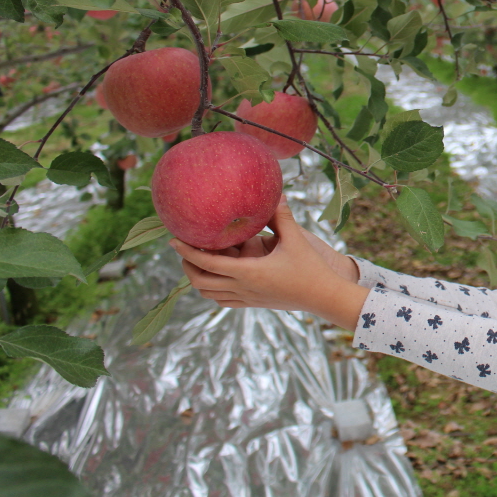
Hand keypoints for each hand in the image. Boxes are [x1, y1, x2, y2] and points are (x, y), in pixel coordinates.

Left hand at [170, 200, 369, 329]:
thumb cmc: (310, 268)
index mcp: (248, 272)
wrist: (323, 297)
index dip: (186, 252)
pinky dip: (212, 289)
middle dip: (186, 265)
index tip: (173, 240)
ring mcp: (247, 298)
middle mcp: (243, 288)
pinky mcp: (253, 303)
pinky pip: (223, 300)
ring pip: (208, 294)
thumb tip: (275, 193)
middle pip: (200, 282)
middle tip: (183, 248)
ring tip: (196, 261)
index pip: (207, 263)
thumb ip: (281, 216)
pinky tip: (216, 276)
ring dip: (198, 278)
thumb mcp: (296, 239)